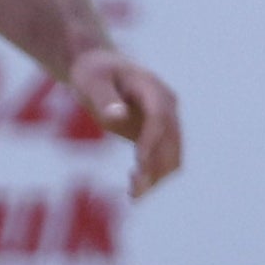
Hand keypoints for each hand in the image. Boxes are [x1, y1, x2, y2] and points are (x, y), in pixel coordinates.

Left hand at [65, 45, 183, 195]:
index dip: (152, 141)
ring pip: (172, 157)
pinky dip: (153, 177)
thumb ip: (104, 97)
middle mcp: (167, 106)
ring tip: (133, 194)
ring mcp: (165, 123)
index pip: (159, 117)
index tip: (139, 163)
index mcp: (153, 88)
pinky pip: (162, 162)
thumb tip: (118, 116)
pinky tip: (134, 191)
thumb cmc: (93, 73)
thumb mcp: (92, 80)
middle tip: (134, 190)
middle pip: (172, 141)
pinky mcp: (157, 137)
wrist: (99, 71)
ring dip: (157, 177)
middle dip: (156, 167)